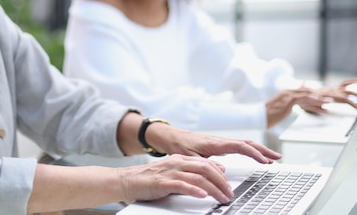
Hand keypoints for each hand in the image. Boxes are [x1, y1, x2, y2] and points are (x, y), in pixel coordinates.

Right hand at [118, 154, 232, 203]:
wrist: (127, 180)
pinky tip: (203, 196)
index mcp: (180, 159)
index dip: (220, 174)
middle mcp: (177, 162)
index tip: (228, 185)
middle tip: (229, 193)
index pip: (206, 163)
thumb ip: (190, 171)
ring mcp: (170, 172)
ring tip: (222, 197)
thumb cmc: (150, 179)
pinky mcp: (162, 183)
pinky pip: (182, 185)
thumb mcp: (173, 172)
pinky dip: (194, 190)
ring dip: (213, 189)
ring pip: (198, 178)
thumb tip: (211, 174)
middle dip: (221, 181)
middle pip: (206, 168)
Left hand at [146, 124, 281, 163]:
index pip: (240, 146)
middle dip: (263, 150)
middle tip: (277, 158)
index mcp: (215, 143)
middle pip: (247, 143)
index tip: (265, 161)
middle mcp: (220, 140)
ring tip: (272, 158)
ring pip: (244, 144)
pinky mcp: (219, 145)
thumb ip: (203, 164)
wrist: (170, 137)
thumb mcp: (188, 157)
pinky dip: (251, 151)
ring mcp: (220, 142)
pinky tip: (256, 157)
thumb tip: (220, 171)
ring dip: (259, 150)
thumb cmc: (178, 145)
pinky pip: (239, 146)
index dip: (254, 153)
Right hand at [266, 78, 356, 127]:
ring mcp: (289, 95)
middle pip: (309, 91)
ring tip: (333, 100)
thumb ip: (288, 105)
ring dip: (321, 98)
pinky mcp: (288, 100)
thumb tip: (292, 106)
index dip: (316, 95)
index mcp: (288, 93)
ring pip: (308, 95)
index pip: (305, 93)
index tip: (327, 98)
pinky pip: (305, 100)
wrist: (258, 116)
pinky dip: (315, 102)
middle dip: (321, 94)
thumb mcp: (280, 109)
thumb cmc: (268, 115)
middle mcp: (289, 92)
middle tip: (334, 96)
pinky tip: (323, 105)